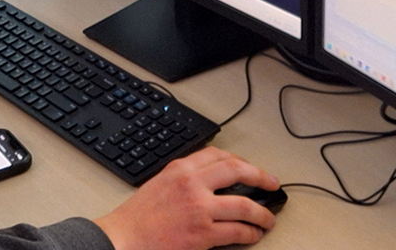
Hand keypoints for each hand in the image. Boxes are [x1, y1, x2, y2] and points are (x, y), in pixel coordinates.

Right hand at [94, 148, 279, 249]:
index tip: (249, 167)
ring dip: (262, 212)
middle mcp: (193, 184)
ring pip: (244, 205)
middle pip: (237, 171)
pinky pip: (236, 231)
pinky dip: (250, 233)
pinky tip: (254, 235)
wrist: (123, 239)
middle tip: (272, 183)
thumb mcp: (160, 184)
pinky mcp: (203, 234)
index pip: (218, 155)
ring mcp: (199, 209)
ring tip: (269, 218)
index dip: (240, 161)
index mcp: (180, 169)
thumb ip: (184, 178)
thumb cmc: (137, 218)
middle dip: (260, 176)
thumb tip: (211, 183)